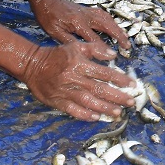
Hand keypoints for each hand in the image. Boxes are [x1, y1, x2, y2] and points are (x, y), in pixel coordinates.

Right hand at [20, 41, 134, 119]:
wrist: (32, 65)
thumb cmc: (57, 55)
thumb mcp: (75, 46)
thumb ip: (95, 49)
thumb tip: (113, 54)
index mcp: (80, 64)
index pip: (104, 73)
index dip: (120, 79)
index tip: (132, 84)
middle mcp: (74, 78)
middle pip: (99, 89)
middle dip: (117, 96)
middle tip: (131, 102)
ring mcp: (66, 91)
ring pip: (88, 101)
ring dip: (104, 108)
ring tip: (118, 112)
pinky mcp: (58, 101)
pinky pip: (73, 110)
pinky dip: (85, 114)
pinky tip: (96, 118)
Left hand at [30, 0, 130, 53]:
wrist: (46, 1)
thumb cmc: (48, 18)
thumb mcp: (54, 33)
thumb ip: (69, 42)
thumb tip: (82, 52)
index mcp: (77, 23)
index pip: (94, 39)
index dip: (103, 49)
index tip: (112, 57)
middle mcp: (86, 16)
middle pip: (106, 26)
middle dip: (118, 36)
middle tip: (127, 46)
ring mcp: (88, 11)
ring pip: (107, 19)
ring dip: (117, 28)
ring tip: (125, 38)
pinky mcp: (88, 9)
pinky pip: (104, 15)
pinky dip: (112, 21)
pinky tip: (115, 27)